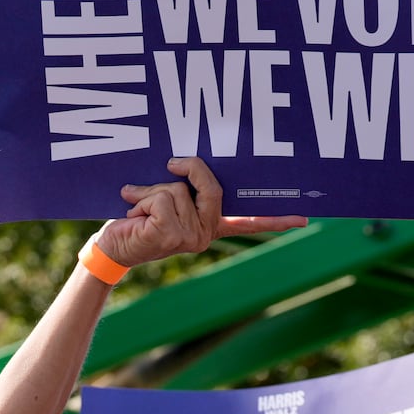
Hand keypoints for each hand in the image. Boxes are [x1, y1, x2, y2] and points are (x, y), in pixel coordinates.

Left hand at [94, 157, 307, 267]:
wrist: (108, 251)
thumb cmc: (134, 221)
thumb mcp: (161, 199)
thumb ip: (180, 188)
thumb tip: (180, 164)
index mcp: (209, 225)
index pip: (248, 222)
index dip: (276, 219)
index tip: (304, 218)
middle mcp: (205, 233)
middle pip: (213, 186)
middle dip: (189, 168)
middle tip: (170, 162)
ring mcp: (191, 237)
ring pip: (178, 190)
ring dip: (151, 192)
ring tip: (138, 209)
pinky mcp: (172, 236)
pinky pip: (162, 198)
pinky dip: (142, 198)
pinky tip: (133, 216)